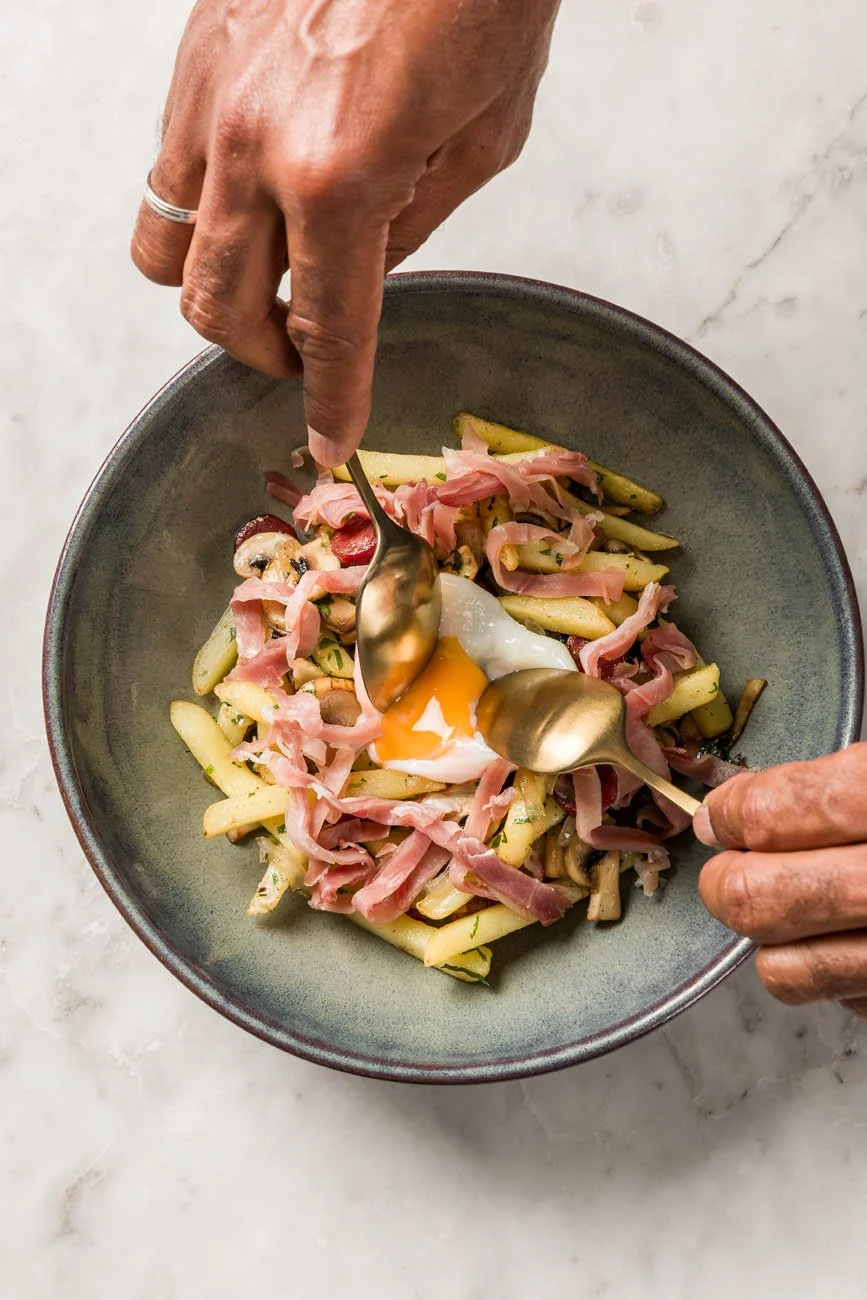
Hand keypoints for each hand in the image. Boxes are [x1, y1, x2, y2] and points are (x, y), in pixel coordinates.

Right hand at [132, 0, 559, 464]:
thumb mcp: (486, 135)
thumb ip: (414, 225)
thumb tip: (367, 275)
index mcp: (341, 177)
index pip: (328, 331)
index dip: (330, 400)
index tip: (329, 440)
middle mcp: (257, 146)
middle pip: (215, 308)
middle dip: (261, 353)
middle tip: (301, 354)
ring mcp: (213, 97)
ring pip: (164, 249)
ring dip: (214, 288)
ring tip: (269, 281)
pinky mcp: (196, 56)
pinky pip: (167, 168)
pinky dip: (204, 208)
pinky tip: (256, 198)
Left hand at [695, 744, 866, 1015]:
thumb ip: (840, 779)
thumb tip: (740, 802)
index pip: (770, 813)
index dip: (730, 811)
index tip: (721, 812)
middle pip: (754, 898)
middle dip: (726, 880)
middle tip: (732, 863)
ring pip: (782, 971)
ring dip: (773, 937)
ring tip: (791, 903)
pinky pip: (840, 1000)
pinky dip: (831, 971)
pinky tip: (849, 934)